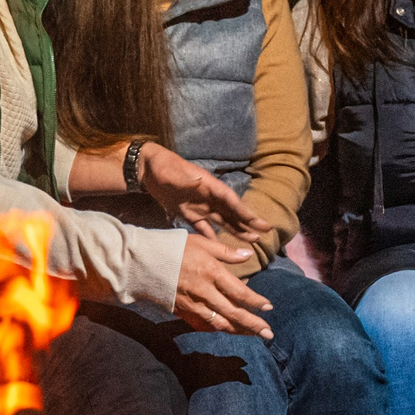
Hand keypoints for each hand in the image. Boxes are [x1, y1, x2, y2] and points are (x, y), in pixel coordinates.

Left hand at [141, 144, 271, 240]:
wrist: (149, 169)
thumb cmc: (163, 167)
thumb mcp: (174, 172)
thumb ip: (186, 178)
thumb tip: (199, 181)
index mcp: (209, 186)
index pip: (231, 201)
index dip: (245, 212)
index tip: (259, 222)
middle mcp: (209, 197)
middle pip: (233, 212)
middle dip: (248, 222)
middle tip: (265, 232)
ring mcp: (200, 206)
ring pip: (223, 221)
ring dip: (237, 230)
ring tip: (253, 240)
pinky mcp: (189, 214)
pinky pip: (204, 228)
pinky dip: (213, 237)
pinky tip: (221, 248)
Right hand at [175, 232, 274, 337]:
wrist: (143, 262)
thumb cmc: (173, 247)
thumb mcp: (202, 243)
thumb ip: (226, 252)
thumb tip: (248, 255)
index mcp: (211, 273)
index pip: (239, 292)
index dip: (256, 301)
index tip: (269, 307)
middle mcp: (204, 292)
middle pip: (233, 313)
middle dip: (252, 325)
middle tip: (269, 334)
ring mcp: (192, 304)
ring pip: (219, 323)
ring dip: (238, 330)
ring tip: (253, 335)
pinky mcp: (182, 311)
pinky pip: (203, 325)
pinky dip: (217, 329)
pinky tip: (227, 331)